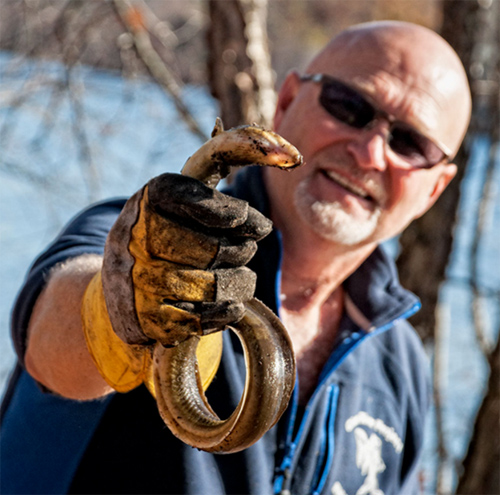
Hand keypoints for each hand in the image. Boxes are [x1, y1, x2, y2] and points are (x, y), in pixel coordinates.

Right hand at [102, 172, 271, 347]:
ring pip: (217, 285)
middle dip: (243, 251)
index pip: (195, 200)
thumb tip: (288, 151)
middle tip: (245, 250)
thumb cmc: (171, 232)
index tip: (259, 226)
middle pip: (215, 249)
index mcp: (149, 198)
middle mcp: (136, 237)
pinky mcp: (148, 319)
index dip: (232, 214)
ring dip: (241, 283)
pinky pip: (207, 317)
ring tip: (239, 278)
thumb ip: (224, 158)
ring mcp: (139, 280)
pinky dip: (228, 310)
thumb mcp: (185, 192)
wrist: (127, 290)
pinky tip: (229, 303)